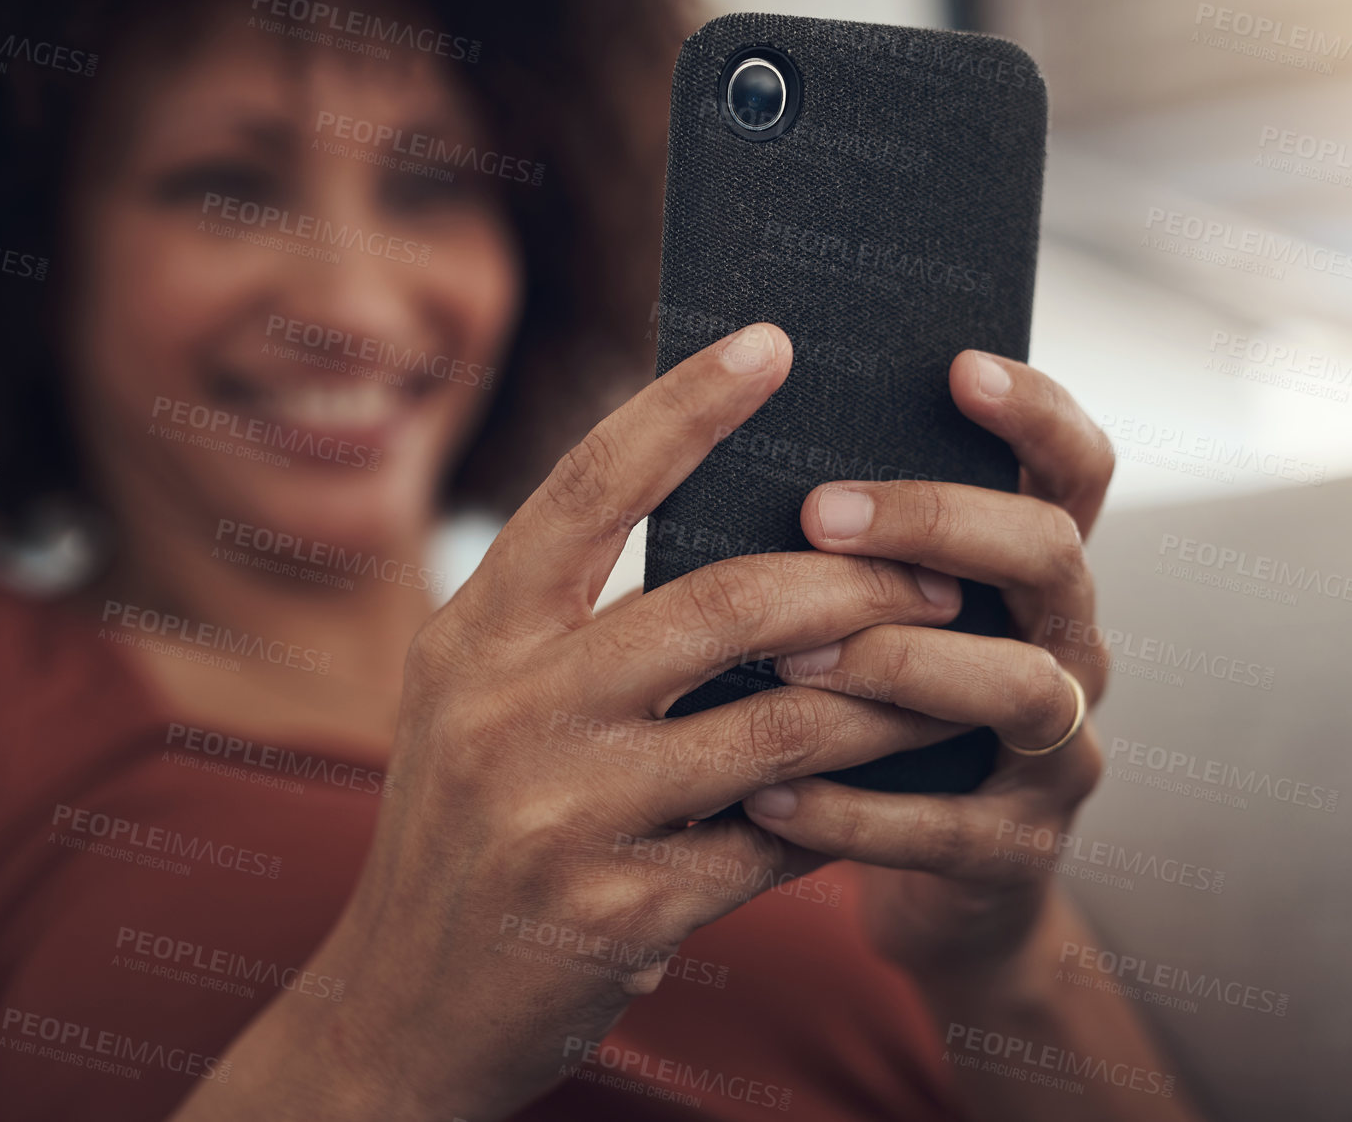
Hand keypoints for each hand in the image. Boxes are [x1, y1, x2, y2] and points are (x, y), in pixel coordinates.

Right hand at [324, 324, 974, 1118]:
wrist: (403, 1008)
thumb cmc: (466, 826)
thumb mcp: (478, 699)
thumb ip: (570, 620)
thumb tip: (741, 541)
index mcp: (475, 633)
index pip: (590, 488)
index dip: (685, 408)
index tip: (772, 342)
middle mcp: (508, 710)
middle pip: (723, 604)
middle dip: (855, 579)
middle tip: (939, 568)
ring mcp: (561, 814)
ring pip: (778, 730)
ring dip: (885, 703)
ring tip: (948, 676)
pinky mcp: (617, 910)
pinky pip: (774, 846)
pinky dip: (842, 817)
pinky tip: (886, 795)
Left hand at [739, 349, 1115, 985]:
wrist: (932, 887)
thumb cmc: (874, 712)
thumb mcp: (879, 617)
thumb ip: (849, 548)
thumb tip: (731, 429)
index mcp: (1033, 576)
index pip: (1074, 469)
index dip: (1035, 413)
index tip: (957, 365)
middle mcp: (1068, 648)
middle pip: (1050, 553)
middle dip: (936, 523)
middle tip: (818, 512)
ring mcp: (1058, 753)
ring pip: (1018, 687)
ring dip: (902, 663)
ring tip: (791, 662)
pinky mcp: (1018, 851)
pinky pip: (946, 828)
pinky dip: (852, 811)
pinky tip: (764, 796)